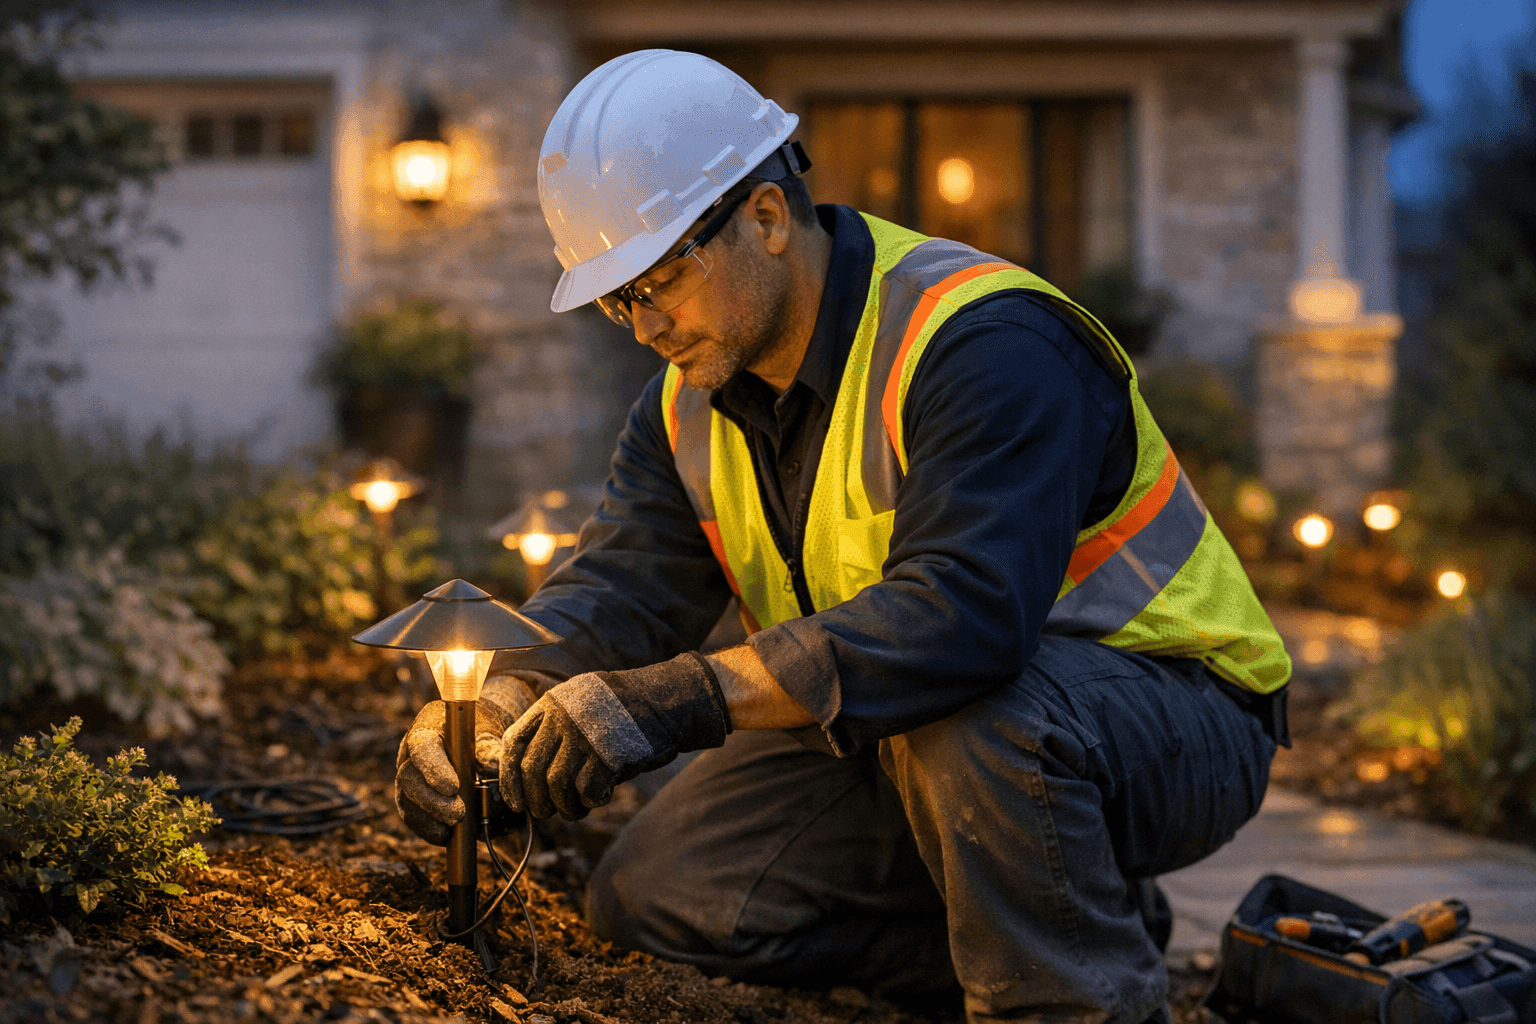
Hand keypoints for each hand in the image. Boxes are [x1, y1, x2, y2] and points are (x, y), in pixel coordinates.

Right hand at [393, 672, 540, 845]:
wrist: (469, 736)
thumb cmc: (476, 731)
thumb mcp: (485, 731)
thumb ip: (490, 747)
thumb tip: (495, 766)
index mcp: (427, 733)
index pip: (423, 749)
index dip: (434, 770)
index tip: (453, 788)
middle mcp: (410, 756)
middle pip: (410, 779)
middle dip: (433, 802)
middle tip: (458, 814)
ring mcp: (408, 779)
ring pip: (408, 802)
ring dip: (430, 819)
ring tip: (454, 827)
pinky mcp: (412, 800)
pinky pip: (414, 818)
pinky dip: (429, 829)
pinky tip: (446, 835)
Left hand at [499, 652, 731, 820]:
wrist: (667, 701)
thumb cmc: (622, 712)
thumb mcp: (581, 706)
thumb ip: (555, 734)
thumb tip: (529, 786)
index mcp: (552, 703)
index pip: (514, 743)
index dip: (509, 778)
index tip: (516, 801)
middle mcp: (564, 716)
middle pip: (532, 769)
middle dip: (536, 800)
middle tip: (546, 812)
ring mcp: (586, 733)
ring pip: (557, 785)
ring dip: (564, 807)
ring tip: (575, 810)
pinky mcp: (609, 752)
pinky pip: (587, 790)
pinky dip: (590, 801)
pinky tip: (600, 797)